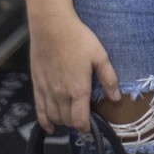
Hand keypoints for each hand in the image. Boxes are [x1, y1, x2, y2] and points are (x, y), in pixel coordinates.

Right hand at [29, 10, 119, 132]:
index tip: (91, 126)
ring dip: (63, 121)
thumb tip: (116, 98)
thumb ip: (108, 79)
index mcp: (78, 89)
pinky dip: (45, 122)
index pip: (80, 120)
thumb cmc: (78, 38)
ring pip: (54, 117)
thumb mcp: (100, 56)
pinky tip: (50, 127)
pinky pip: (39, 110)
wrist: (51, 26)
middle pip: (67, 120)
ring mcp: (47, 91)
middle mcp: (61, 94)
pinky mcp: (37, 85)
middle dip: (76, 123)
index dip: (86, 127)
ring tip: (71, 117)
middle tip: (83, 116)